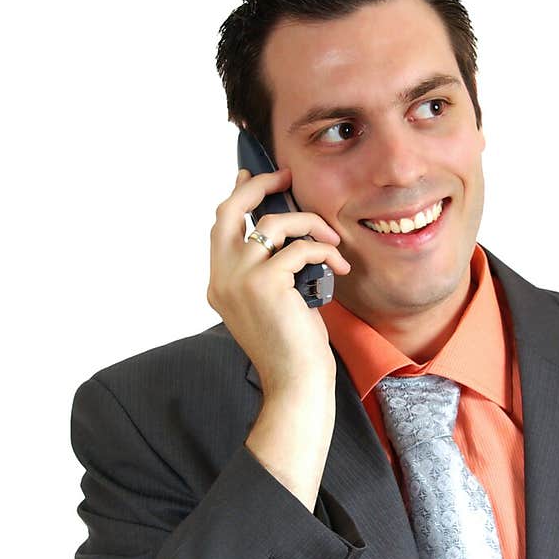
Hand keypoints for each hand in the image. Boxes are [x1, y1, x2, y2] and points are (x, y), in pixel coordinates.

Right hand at [208, 165, 350, 397]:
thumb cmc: (292, 346)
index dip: (237, 196)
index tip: (252, 176)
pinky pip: (300, 248)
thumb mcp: (274, 300)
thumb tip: (281, 231)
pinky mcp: (265, 284)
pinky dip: (325, 252)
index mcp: (220, 282)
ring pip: (273, 223)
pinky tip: (339, 268)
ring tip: (332, 240)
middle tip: (286, 177)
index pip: (221, 226)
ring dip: (309, 223)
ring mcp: (240, 280)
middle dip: (260, 185)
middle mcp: (222, 278)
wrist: (296, 382)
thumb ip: (268, 268)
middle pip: (230, 210)